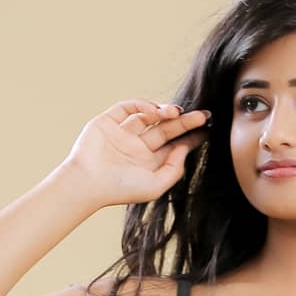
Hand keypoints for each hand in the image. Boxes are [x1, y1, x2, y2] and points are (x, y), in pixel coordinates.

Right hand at [62, 97, 209, 209]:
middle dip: (185, 122)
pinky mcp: (109, 121)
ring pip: (148, 116)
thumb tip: (184, 149)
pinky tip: (155, 111)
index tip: (207, 129)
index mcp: (148, 163)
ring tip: (177, 113)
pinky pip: (128, 107)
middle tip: (204, 115)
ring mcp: (123, 133)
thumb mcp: (155, 186)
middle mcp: (137, 147)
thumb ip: (173, 170)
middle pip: (166, 129)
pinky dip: (143, 105)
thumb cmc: (120, 189)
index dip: (190, 137)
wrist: (88, 182)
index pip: (173, 146)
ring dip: (164, 111)